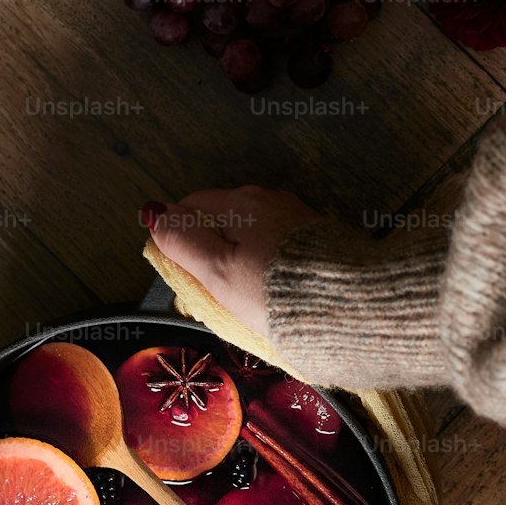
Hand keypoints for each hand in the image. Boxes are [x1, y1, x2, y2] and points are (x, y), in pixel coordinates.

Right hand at [147, 186, 318, 336]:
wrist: (352, 304)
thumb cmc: (278, 292)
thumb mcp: (218, 271)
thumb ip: (183, 240)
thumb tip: (153, 211)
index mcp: (240, 202)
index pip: (192, 206)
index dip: (181, 239)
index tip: (188, 275)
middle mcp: (269, 200)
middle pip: (224, 217)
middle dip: (213, 247)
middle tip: (217, 292)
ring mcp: (296, 216)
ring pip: (253, 231)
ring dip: (243, 256)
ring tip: (248, 296)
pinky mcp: (318, 237)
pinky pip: (279, 245)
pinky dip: (269, 263)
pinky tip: (276, 288)